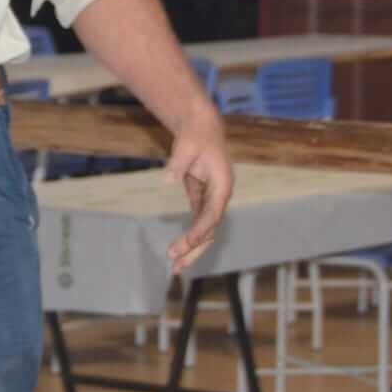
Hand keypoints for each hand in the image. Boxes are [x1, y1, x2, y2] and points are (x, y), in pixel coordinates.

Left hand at [164, 101, 232, 272]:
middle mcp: (221, 195)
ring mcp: (213, 197)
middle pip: (211, 229)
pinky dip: (189, 235)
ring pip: (205, 229)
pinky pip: (197, 222)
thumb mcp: (186, 145)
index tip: (186, 243)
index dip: (200, 230)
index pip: (213, 214)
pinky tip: (178, 250)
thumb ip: (178, 163)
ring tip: (175, 267)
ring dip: (192, 248)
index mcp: (223, 184)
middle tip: (176, 265)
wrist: (201, 124)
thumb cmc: (196, 134)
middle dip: (195, 248)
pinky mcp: (202, 197)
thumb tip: (168, 179)